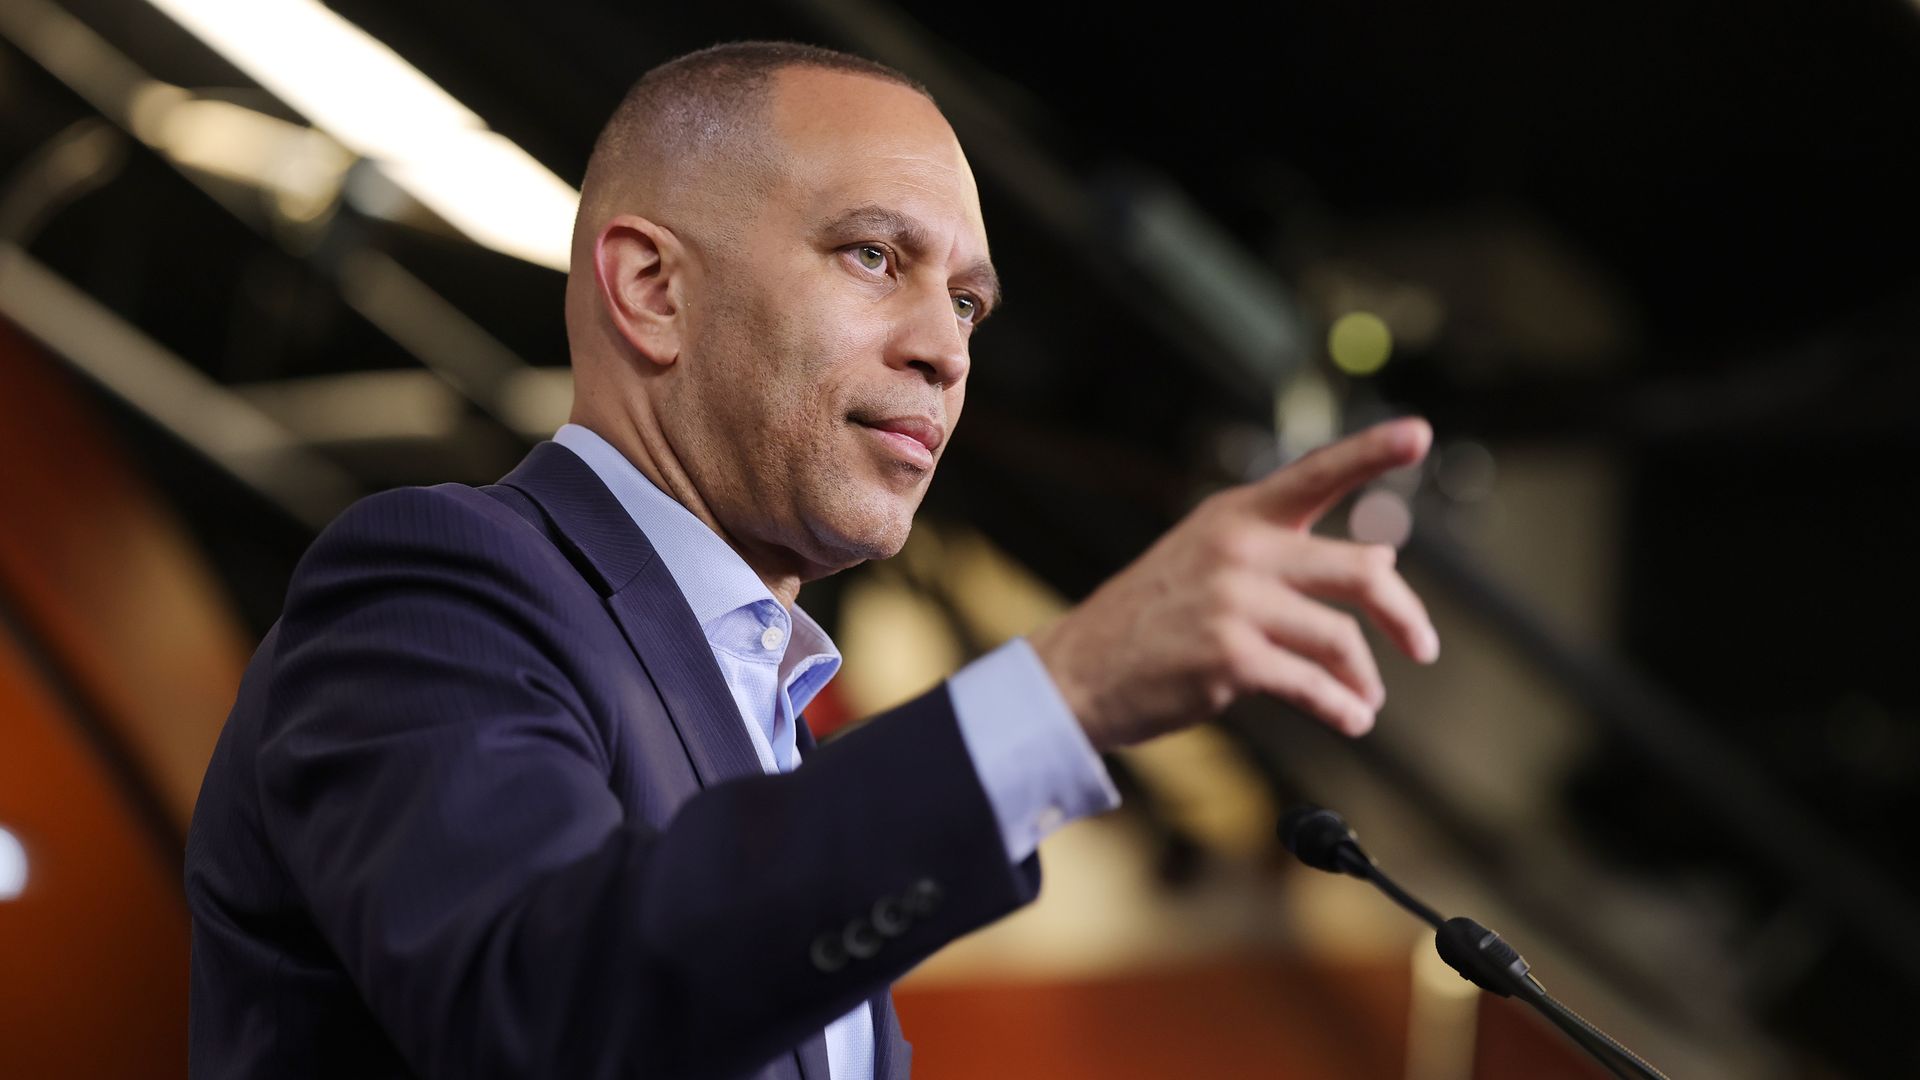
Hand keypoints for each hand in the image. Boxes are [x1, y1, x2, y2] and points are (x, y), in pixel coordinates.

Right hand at [1030, 417, 1440, 751]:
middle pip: (1362, 570)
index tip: (1419, 433)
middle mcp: (1239, 548)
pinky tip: (1351, 719)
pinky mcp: (1231, 656)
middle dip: (1404, 615)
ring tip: (1366, 700)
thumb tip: (1380, 565)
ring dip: (1364, 678)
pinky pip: (1314, 685)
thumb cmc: (1149, 622)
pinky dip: (1342, 708)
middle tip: (1423, 646)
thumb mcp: (1205, 560)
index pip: (1317, 472)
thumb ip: (1281, 555)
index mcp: (1236, 515)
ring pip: (1341, 638)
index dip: (1372, 451)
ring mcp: (1234, 601)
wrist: (1078, 672)